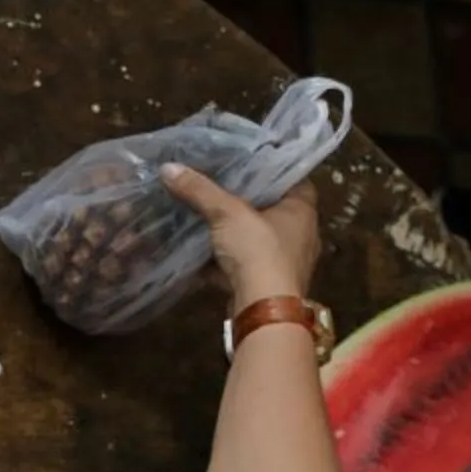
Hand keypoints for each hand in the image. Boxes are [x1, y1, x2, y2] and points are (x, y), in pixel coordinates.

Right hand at [161, 165, 320, 311]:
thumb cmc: (259, 251)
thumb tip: (168, 167)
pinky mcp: (267, 284)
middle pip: (271, 209)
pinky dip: (225, 261)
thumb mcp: (227, 213)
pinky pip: (244, 265)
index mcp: (302, 209)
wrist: (263, 309)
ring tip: (207, 218)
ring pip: (256, 239)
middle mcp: (300, 233)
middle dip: (246, 202)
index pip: (292, 178)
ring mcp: (285, 262)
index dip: (270, 168)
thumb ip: (199, 191)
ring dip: (235, 234)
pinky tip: (202, 255)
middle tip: (219, 187)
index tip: (245, 162)